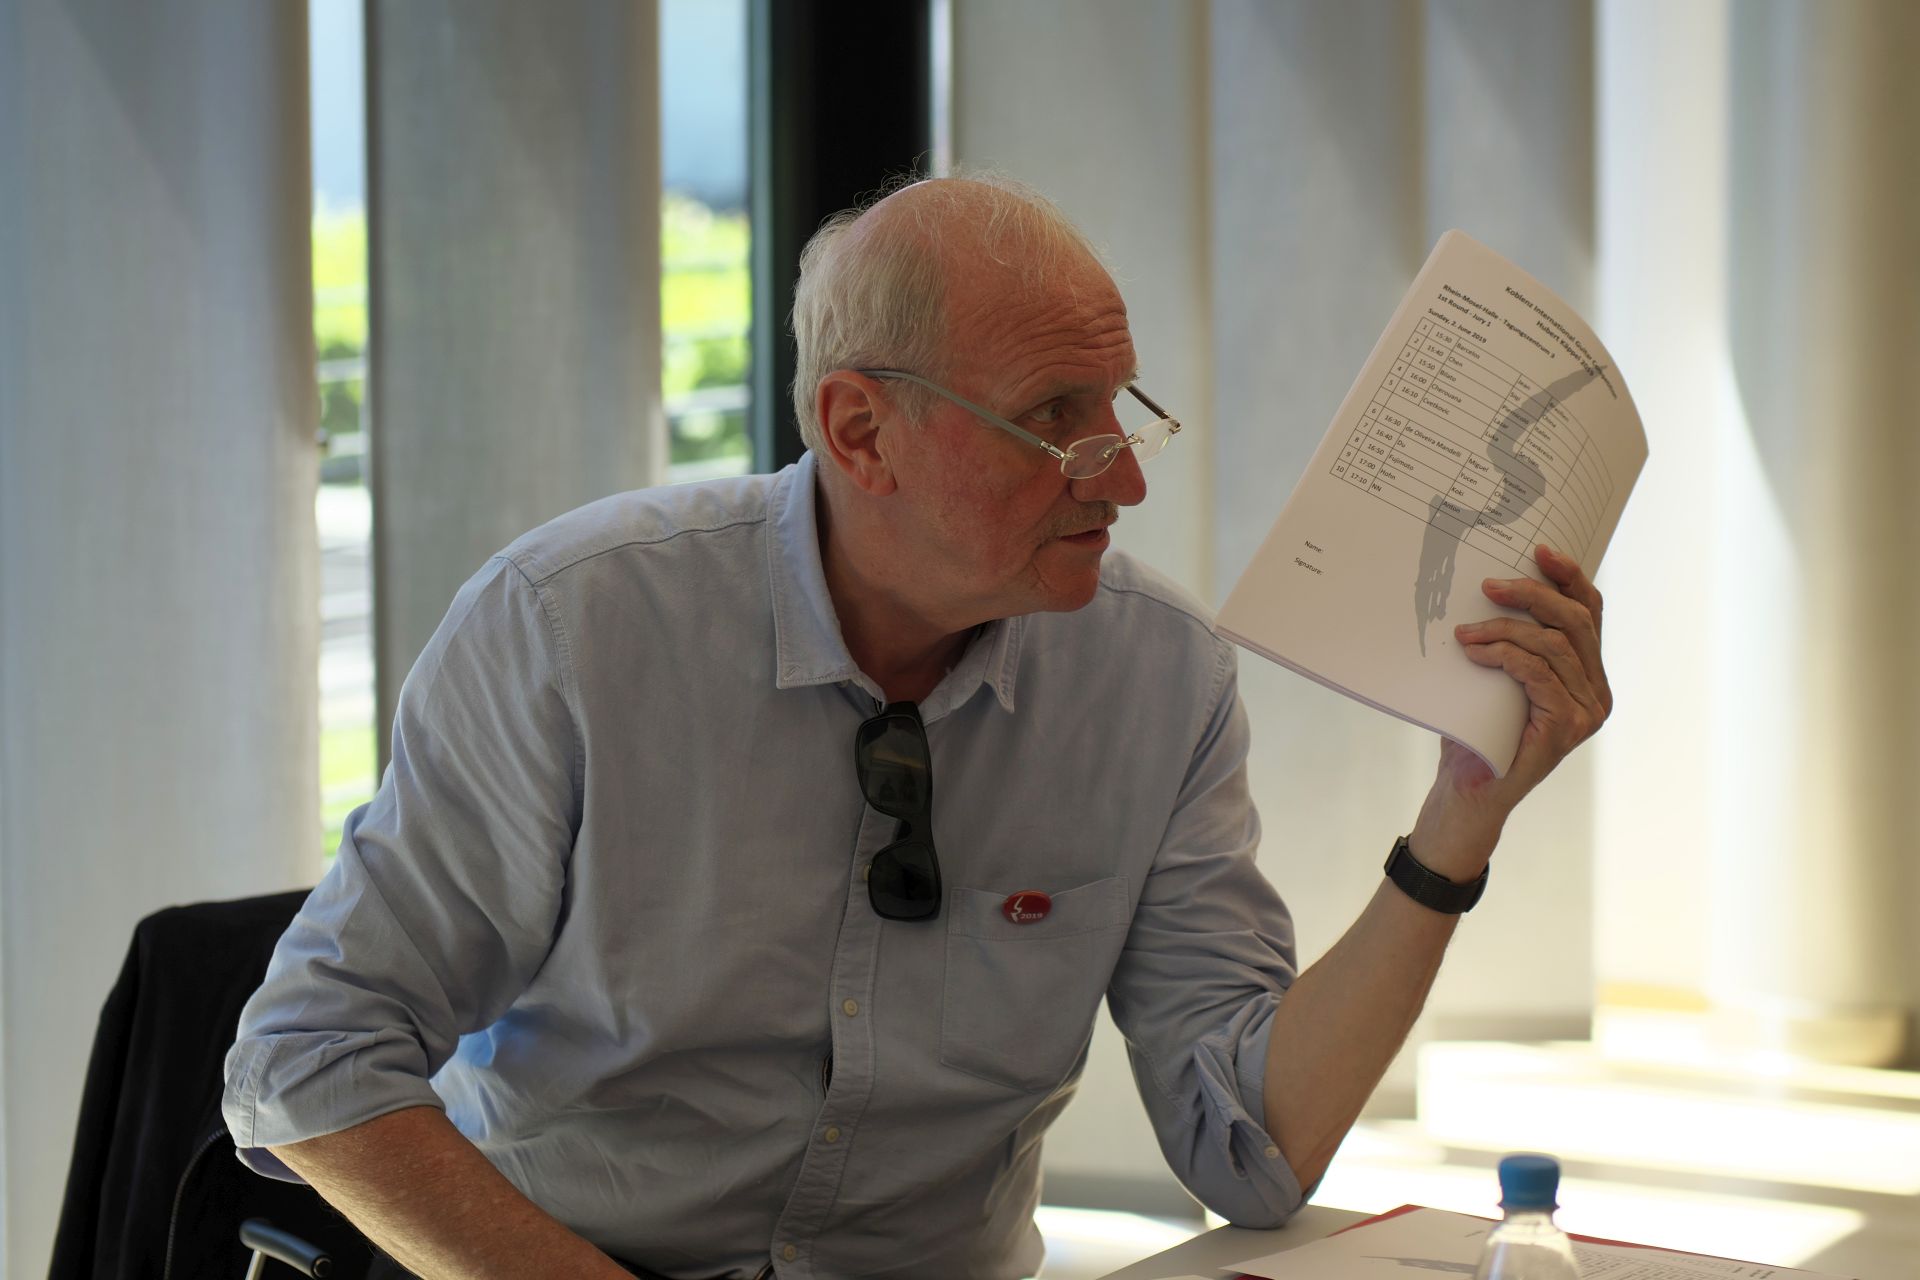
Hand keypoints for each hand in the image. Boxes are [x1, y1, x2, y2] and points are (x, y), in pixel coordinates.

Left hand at [1411, 544, 1610, 872]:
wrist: (1468, 790)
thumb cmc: (1478, 730)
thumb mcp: (1498, 675)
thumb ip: (1513, 640)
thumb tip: (1492, 585)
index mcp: (1588, 674)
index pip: (1589, 613)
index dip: (1570, 578)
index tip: (1541, 551)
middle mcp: (1597, 693)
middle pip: (1575, 622)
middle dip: (1532, 595)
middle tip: (1490, 585)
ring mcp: (1586, 713)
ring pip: (1554, 646)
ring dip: (1505, 629)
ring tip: (1467, 631)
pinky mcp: (1565, 729)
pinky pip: (1538, 675)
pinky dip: (1504, 656)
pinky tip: (1476, 654)